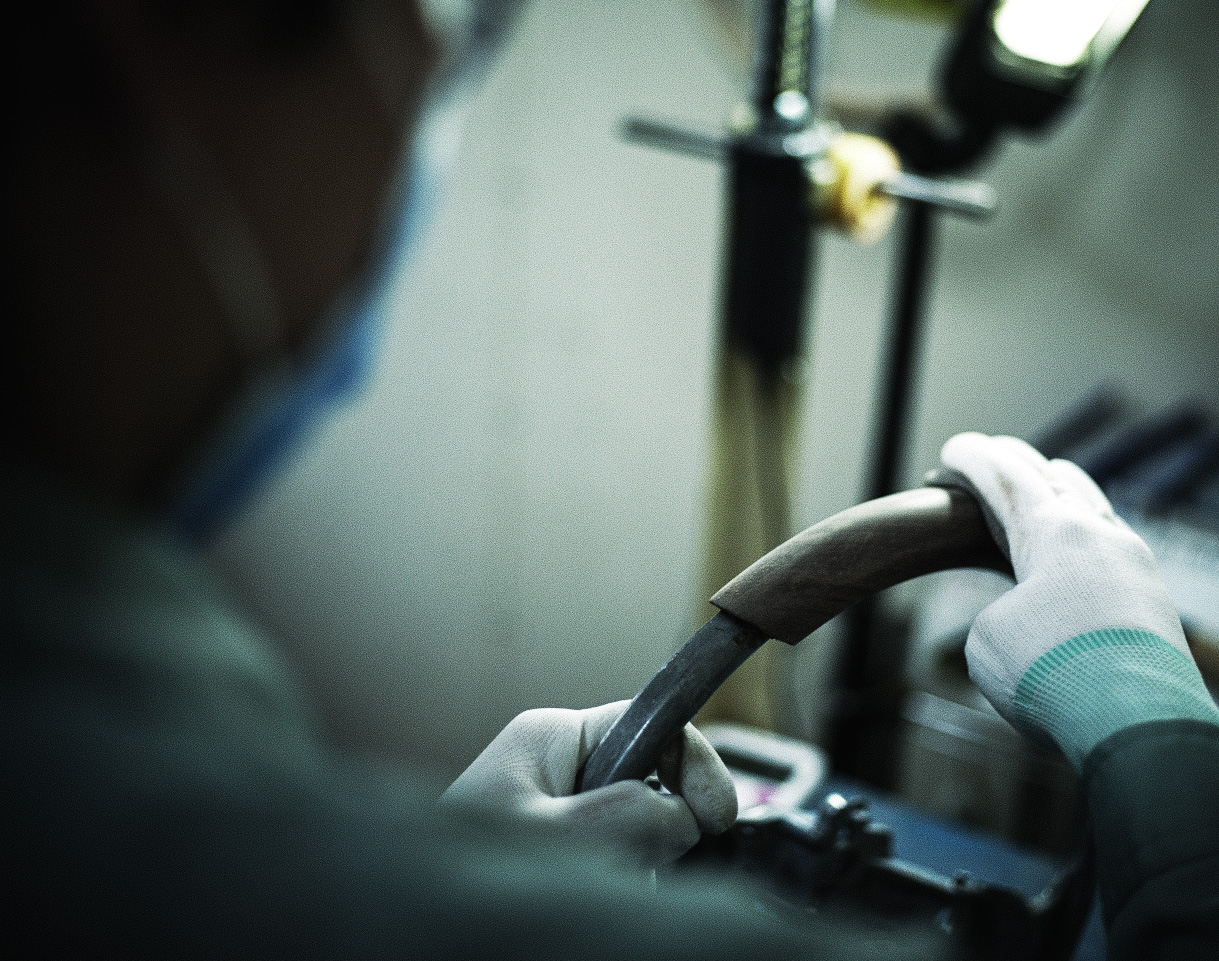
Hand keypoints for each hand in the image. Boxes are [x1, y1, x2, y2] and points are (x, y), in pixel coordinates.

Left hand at [441, 701, 736, 864]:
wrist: (411, 926)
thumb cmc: (462, 872)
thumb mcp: (554, 838)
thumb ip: (628, 817)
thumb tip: (683, 816)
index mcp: (553, 736)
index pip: (652, 722)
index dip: (696, 764)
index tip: (719, 818)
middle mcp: (556, 762)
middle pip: (649, 776)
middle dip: (662, 824)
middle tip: (654, 867)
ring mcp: (553, 803)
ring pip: (634, 821)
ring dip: (638, 859)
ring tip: (610, 887)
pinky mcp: (552, 842)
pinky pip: (610, 851)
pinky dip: (617, 875)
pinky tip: (599, 892)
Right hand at [941, 433, 1214, 766]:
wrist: (1140, 726)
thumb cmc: (1053, 676)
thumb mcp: (987, 639)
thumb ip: (1000, 609)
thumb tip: (1024, 614)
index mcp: (1052, 531)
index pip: (1005, 476)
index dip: (972, 459)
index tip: (953, 448)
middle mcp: (1099, 535)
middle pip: (1054, 478)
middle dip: (1016, 465)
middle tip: (990, 457)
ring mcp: (1135, 565)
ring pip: (1093, 507)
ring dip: (1060, 494)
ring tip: (1040, 494)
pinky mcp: (1152, 601)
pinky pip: (1113, 546)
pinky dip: (1084, 535)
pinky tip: (1078, 551)